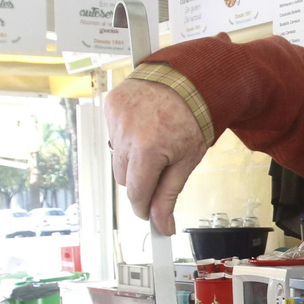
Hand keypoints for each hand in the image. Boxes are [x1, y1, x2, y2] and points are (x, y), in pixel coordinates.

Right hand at [105, 77, 207, 235]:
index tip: (149, 213)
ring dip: (132, 157)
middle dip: (141, 179)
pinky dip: (126, 136)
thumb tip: (162, 224)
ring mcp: (115, 119)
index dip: (143, 207)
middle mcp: (126, 134)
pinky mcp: (110, 107)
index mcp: (147, 150)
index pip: (136, 193)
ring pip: (117, 157)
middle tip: (160, 167)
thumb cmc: (192, 117)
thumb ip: (169, 195)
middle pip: (124, 178)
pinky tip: (144, 127)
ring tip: (154, 141)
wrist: (188, 79)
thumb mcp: (186, 161)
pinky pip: (113, 135)